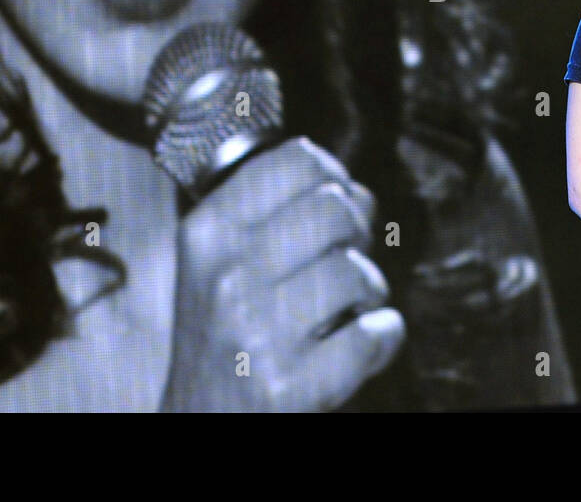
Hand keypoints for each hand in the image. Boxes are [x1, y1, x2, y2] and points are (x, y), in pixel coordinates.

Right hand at [161, 136, 405, 410]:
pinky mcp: (289, 386)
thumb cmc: (222, 335)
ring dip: (370, 291)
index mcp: (209, 232)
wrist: (197, 421)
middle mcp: (227, 275)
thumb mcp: (220, 261)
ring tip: (347, 309)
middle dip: (357, 232)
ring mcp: (256, 332)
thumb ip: (276, 211)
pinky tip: (357, 344)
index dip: (333, 177)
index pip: (298, 159)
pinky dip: (382, 337)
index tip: (333, 204)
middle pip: (336, 207)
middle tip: (344, 260)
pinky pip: (374, 334)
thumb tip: (355, 188)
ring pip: (356, 271)